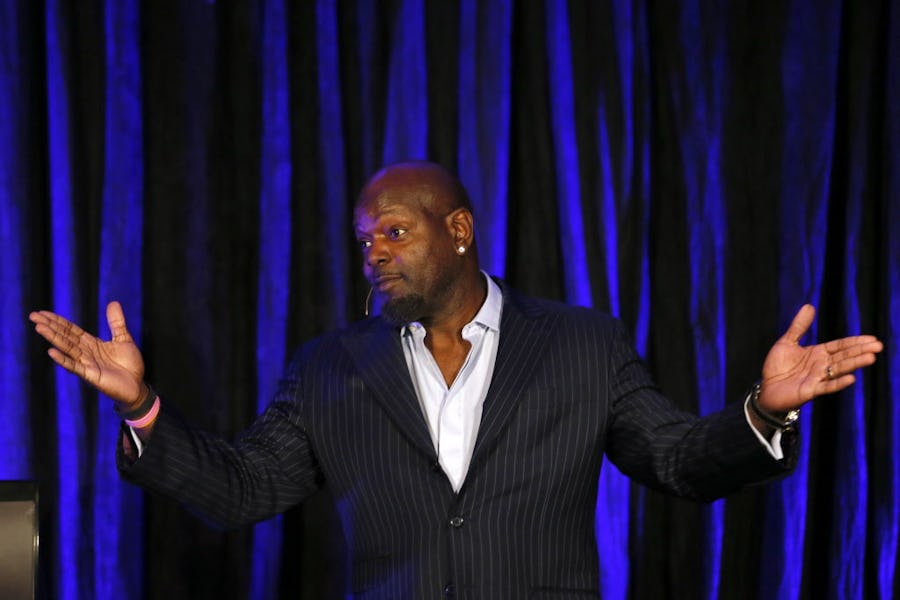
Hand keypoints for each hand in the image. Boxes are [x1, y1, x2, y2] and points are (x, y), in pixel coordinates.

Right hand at [30, 301, 145, 409]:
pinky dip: (63, 359)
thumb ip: (116, 322)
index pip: (70, 330)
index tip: (42, 313)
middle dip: (50, 326)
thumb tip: (113, 302)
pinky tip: (51, 352)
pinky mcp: (91, 375)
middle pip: (65, 337)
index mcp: (91, 343)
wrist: (137, 385)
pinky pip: (75, 366)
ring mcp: (87, 364)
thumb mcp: (124, 338)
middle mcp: (86, 352)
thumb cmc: (129, 364)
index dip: (57, 321)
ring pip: (67, 348)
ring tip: (39, 327)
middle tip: (33, 316)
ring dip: (53, 338)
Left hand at [757, 304, 882, 413]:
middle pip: (844, 356)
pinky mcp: (810, 390)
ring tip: (870, 358)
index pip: (840, 346)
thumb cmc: (778, 366)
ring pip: (839, 369)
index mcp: (818, 353)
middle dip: (860, 351)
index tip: (872, 338)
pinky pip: (827, 386)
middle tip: (878, 346)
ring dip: (854, 364)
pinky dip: (838, 382)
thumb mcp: (787, 342)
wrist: (766, 388)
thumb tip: (809, 306)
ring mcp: (817, 378)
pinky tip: (851, 378)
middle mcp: (821, 365)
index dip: (855, 342)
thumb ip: (799, 326)